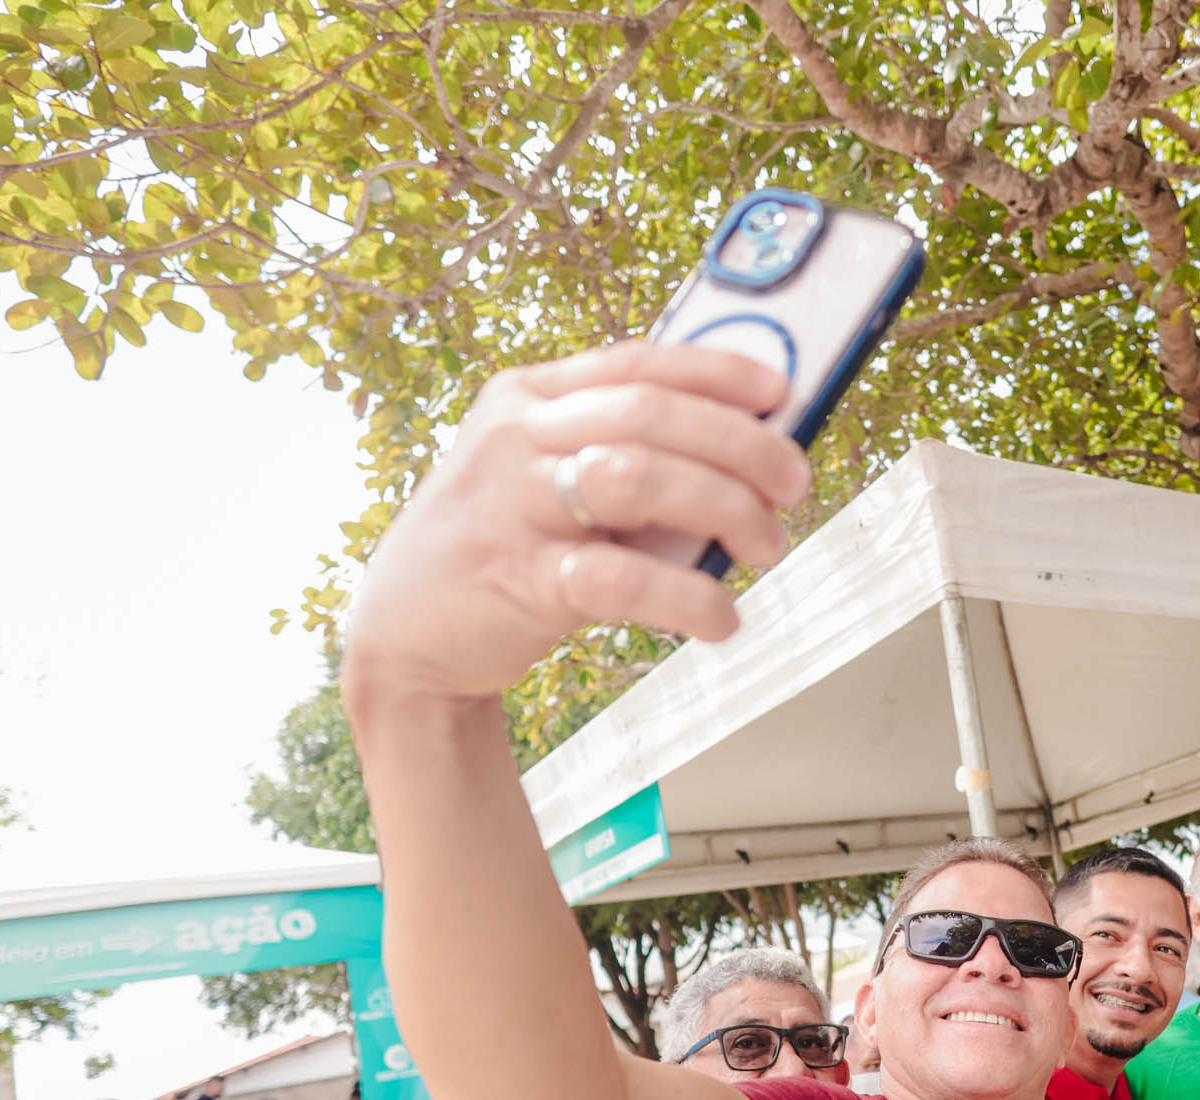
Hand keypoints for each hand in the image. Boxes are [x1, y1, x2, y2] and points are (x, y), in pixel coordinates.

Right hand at [342, 342, 812, 703]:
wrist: (405, 637)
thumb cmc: (503, 548)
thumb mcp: (543, 477)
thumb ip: (620, 455)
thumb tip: (747, 452)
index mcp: (527, 397)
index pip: (637, 362)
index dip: (718, 371)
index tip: (782, 392)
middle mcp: (514, 437)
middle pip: (651, 415)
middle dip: (741, 446)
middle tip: (794, 485)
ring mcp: (511, 504)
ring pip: (639, 478)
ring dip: (724, 508)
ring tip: (767, 546)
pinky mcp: (517, 577)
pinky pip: (622, 578)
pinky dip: (688, 599)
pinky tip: (722, 618)